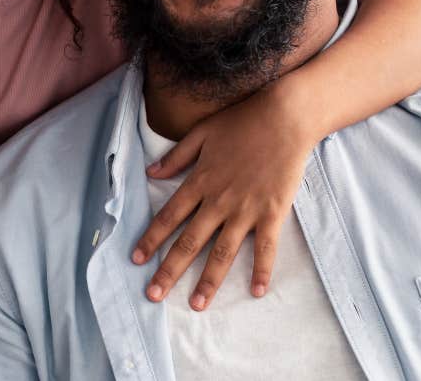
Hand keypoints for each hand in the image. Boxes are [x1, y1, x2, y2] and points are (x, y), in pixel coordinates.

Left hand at [132, 84, 315, 309]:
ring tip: (196, 304)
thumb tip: (150, 173)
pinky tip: (257, 292)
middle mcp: (218, 201)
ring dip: (208, 280)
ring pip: (222, 252)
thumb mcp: (201, 133)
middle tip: (153, 294)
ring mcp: (246, 210)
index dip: (150, 240)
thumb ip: (176, 157)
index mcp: (199, 182)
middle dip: (169, 271)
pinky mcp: (273, 213)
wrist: (284, 117)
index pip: (168, 217)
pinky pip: (266, 248)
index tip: (136, 259)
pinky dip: (261, 270)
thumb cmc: (242, 122)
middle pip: (188, 242)